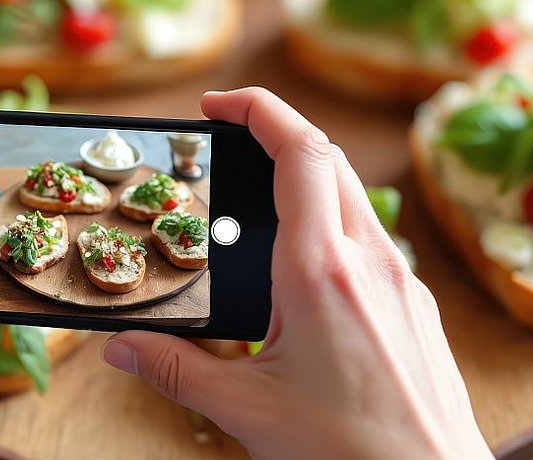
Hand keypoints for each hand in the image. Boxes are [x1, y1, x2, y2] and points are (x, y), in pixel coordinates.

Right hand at [102, 88, 492, 459]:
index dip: (256, 110)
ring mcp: (398, 276)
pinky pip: (367, 233)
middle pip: (327, 156)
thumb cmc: (349, 452)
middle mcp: (367, 259)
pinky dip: (329, 218)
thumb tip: (120, 347)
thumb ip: (175, 369)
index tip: (215, 106)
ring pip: (351, 192)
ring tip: (254, 197)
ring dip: (304, 172)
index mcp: (319, 271)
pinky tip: (300, 262)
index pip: (298, 152)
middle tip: (226, 135)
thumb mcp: (245, 410)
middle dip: (274, 128)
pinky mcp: (412, 299)